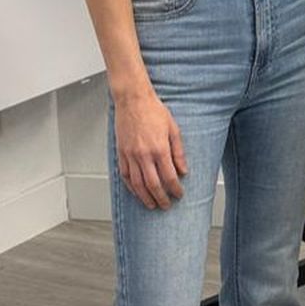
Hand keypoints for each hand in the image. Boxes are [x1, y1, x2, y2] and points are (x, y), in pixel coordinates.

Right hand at [113, 89, 186, 209]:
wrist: (133, 100)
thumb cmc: (153, 111)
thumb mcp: (173, 129)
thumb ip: (178, 152)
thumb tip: (183, 170)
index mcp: (159, 149)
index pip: (169, 177)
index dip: (175, 189)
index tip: (179, 194)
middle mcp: (144, 155)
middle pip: (153, 185)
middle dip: (161, 198)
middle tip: (166, 205)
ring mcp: (130, 155)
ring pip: (137, 184)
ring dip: (145, 197)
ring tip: (152, 205)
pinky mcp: (121, 153)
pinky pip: (125, 175)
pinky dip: (131, 187)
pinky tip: (136, 192)